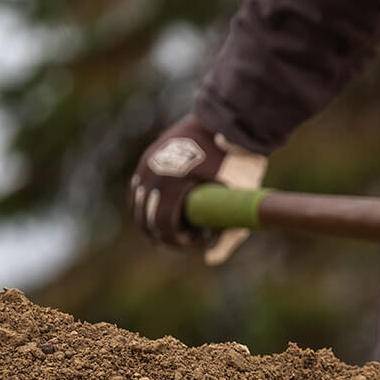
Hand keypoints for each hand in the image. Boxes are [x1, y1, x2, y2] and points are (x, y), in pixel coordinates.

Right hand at [130, 114, 267, 264]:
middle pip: (146, 217)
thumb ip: (229, 236)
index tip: (196, 241)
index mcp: (174, 182)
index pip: (162, 225)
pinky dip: (147, 202)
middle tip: (187, 238)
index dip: (177, 241)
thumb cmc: (240, 162)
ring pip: (139, 202)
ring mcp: (150, 160)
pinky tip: (164, 209)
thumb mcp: (239, 201)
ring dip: (152, 219)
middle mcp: (156, 171)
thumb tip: (210, 260)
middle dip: (164, 233)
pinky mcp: (151, 154)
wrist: (232, 119)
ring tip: (176, 225)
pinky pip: (140, 185)